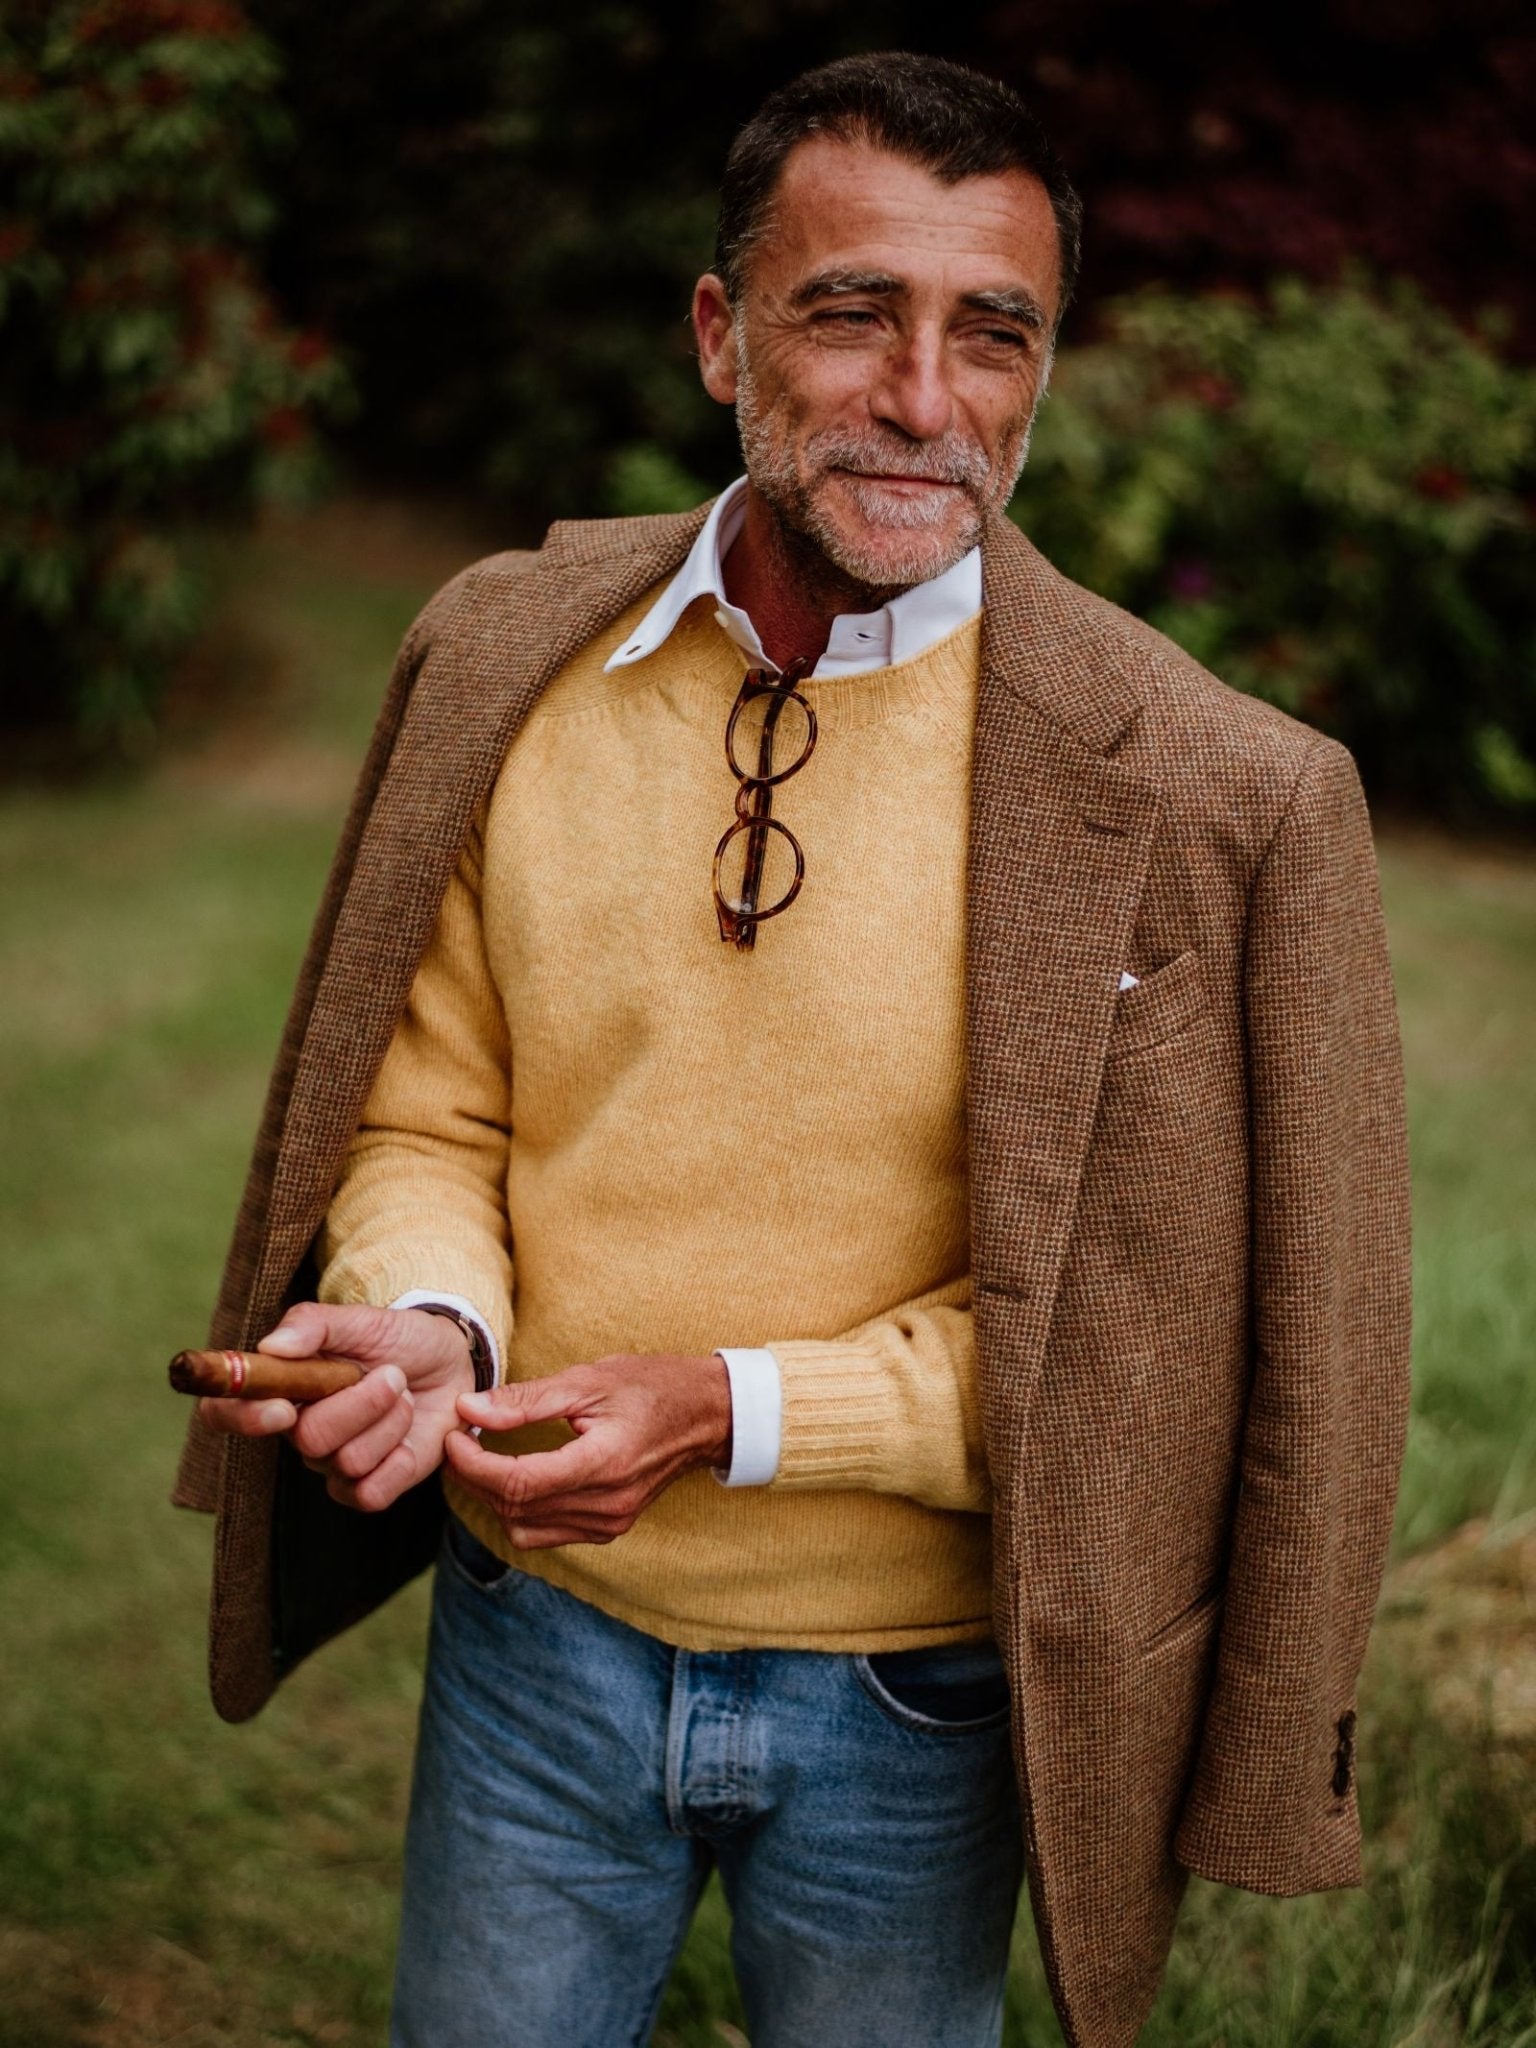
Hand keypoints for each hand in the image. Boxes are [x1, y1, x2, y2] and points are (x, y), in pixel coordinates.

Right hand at [197, 1302, 476, 1510]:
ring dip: (389, 1421)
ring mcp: (333, 1462)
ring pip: (347, 1462)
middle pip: (307, 1439)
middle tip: (392, 1375)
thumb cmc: (397, 1338)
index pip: (225, 1412)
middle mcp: (299, 1430)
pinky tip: (410, 1438)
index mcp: (282, 1387)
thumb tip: (271, 1346)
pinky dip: (399, 1462)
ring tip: (404, 1395)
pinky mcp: (368, 1488)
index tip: (283, 1407)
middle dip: (359, 1404)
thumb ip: (312, 1326)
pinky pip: (370, 1494)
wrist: (450, 1361)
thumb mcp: (360, 1319)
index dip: (243, 1416)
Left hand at [442, 1352, 731, 1548]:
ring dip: (493, 1496)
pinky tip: (514, 1477)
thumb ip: (525, 1400)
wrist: (705, 1414)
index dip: (473, 1464)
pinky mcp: (609, 1528)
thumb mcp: (587, 1380)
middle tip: (459, 1440)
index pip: (518, 1482)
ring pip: (524, 1528)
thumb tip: (468, 1411)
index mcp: (604, 1463)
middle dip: (474, 1477)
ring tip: (481, 1457)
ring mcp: (610, 1523)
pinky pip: (545, 1534)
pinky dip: (519, 1510)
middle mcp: (608, 1504)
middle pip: (515, 1508)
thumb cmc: (650, 1386)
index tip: (453, 1436)